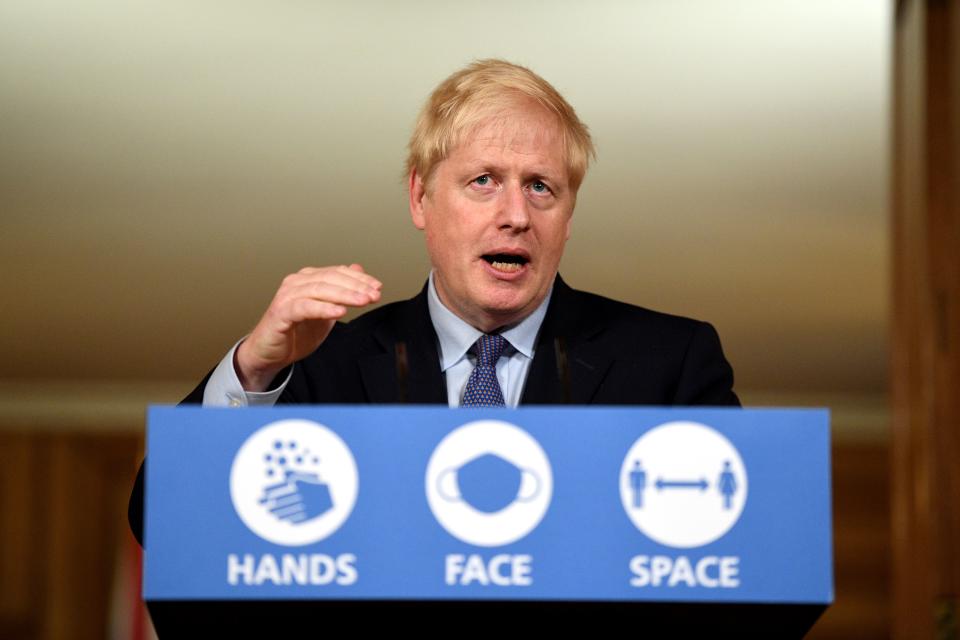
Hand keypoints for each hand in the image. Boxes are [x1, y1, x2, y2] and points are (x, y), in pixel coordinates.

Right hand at [235, 264, 381, 390]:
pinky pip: (305, 307)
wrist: (271, 354)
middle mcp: (296, 283)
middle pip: (331, 278)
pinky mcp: (281, 312)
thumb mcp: (326, 311)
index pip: (337, 272)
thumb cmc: (296, 332)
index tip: (377, 286)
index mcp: (308, 279)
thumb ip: (340, 292)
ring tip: (363, 301)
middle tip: (374, 294)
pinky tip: (339, 312)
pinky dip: (324, 308)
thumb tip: (358, 271)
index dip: (359, 278)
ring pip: (320, 289)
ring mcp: (287, 296)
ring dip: (345, 295)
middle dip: (356, 286)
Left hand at [258, 471, 333, 523]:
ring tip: (268, 511)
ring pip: (288, 510)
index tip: (262, 491)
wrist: (334, 496)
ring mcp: (307, 506)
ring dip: (276, 511)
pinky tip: (279, 518)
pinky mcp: (311, 515)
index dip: (271, 489)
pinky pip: (297, 518)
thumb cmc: (317, 485)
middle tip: (260, 503)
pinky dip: (287, 518)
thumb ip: (296, 474)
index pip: (283, 487)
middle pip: (283, 499)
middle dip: (269, 501)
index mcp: (302, 485)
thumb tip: (283, 470)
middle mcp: (304, 496)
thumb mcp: (308, 477)